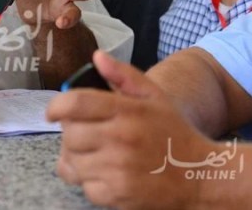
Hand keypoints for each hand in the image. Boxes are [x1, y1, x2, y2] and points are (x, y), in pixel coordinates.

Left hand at [47, 51, 213, 208]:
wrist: (200, 175)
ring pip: (72, 162)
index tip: (52, 113)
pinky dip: (89, 181)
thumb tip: (97, 56)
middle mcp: (120, 139)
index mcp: (128, 111)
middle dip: (71, 134)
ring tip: (94, 154)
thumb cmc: (173, 132)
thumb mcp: (154, 96)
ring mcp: (118, 169)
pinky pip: (84, 186)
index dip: (56, 106)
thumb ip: (123, 75)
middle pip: (70, 134)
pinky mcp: (118, 195)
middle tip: (85, 134)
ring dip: (77, 158)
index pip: (76, 103)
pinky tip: (105, 173)